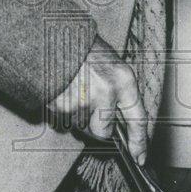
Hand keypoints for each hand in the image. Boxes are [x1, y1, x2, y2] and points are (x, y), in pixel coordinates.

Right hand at [48, 35, 148, 163]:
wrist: (51, 33)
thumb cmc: (81, 47)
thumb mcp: (110, 64)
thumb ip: (118, 92)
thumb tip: (118, 123)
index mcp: (123, 80)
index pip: (138, 119)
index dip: (139, 142)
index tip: (139, 157)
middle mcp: (106, 92)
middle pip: (103, 132)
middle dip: (95, 128)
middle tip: (87, 106)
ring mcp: (82, 101)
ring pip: (79, 126)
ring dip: (75, 115)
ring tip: (72, 88)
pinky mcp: (61, 106)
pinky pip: (62, 119)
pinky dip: (60, 110)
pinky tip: (60, 89)